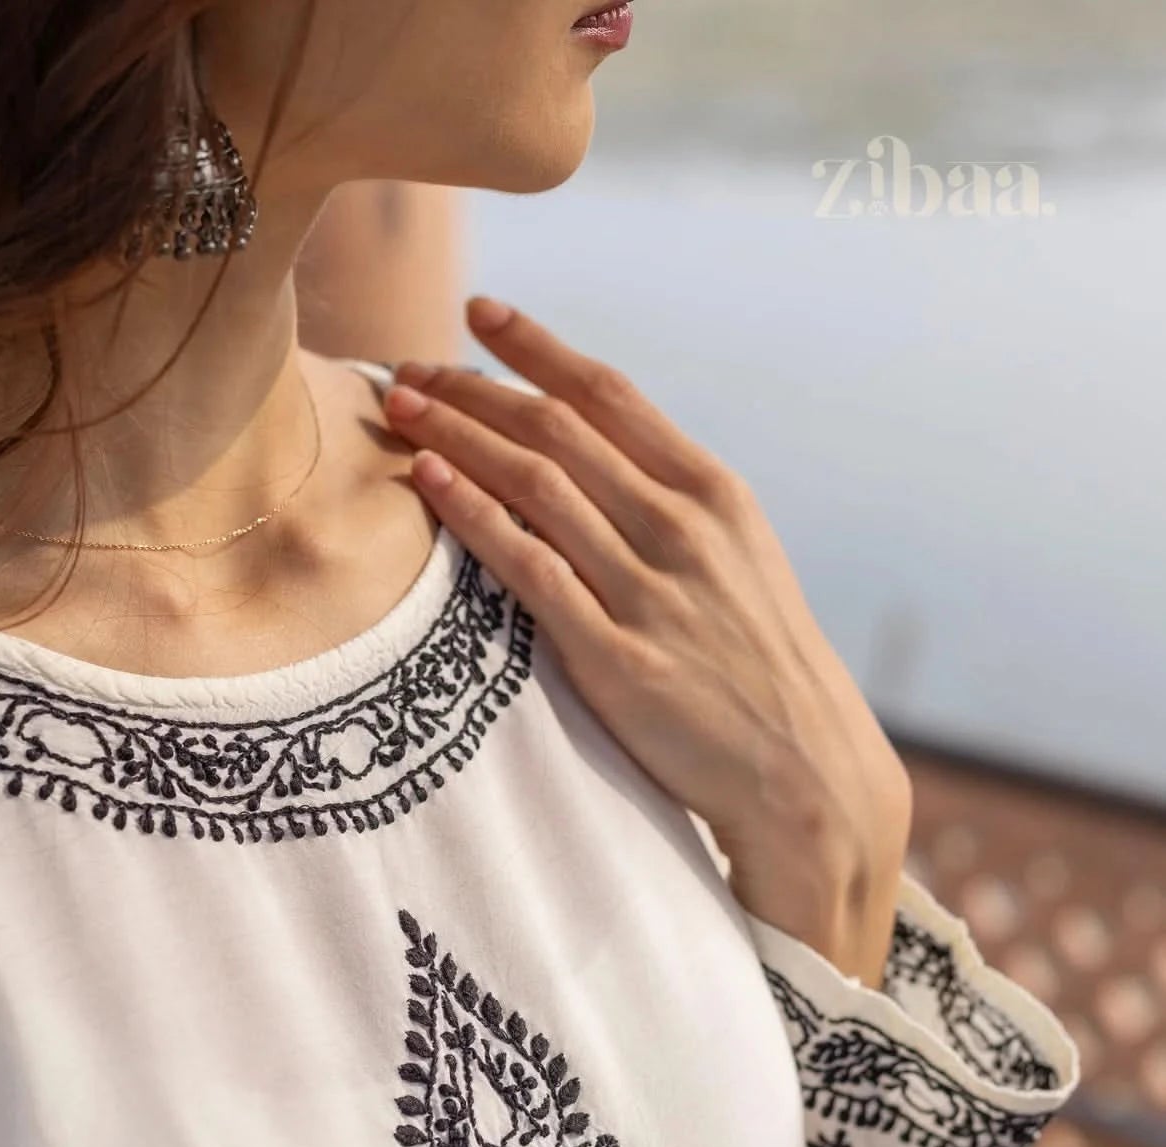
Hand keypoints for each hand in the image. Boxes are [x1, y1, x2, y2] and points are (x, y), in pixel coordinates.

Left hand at [383, 296, 912, 985]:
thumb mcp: (740, 565)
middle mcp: (681, 528)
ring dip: (457, 436)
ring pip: (535, 485)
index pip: (610, 395)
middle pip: (557, 430)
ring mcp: (649, 592)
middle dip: (474, 389)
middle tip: (409, 370)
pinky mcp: (617, 658)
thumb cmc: (761, 670)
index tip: (481, 316)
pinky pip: (531, 569)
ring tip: (399, 410)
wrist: (804, 771)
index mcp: (714, 494)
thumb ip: (676, 510)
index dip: (538, 348)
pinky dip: (474, 516)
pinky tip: (428, 482)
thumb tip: (605, 463)